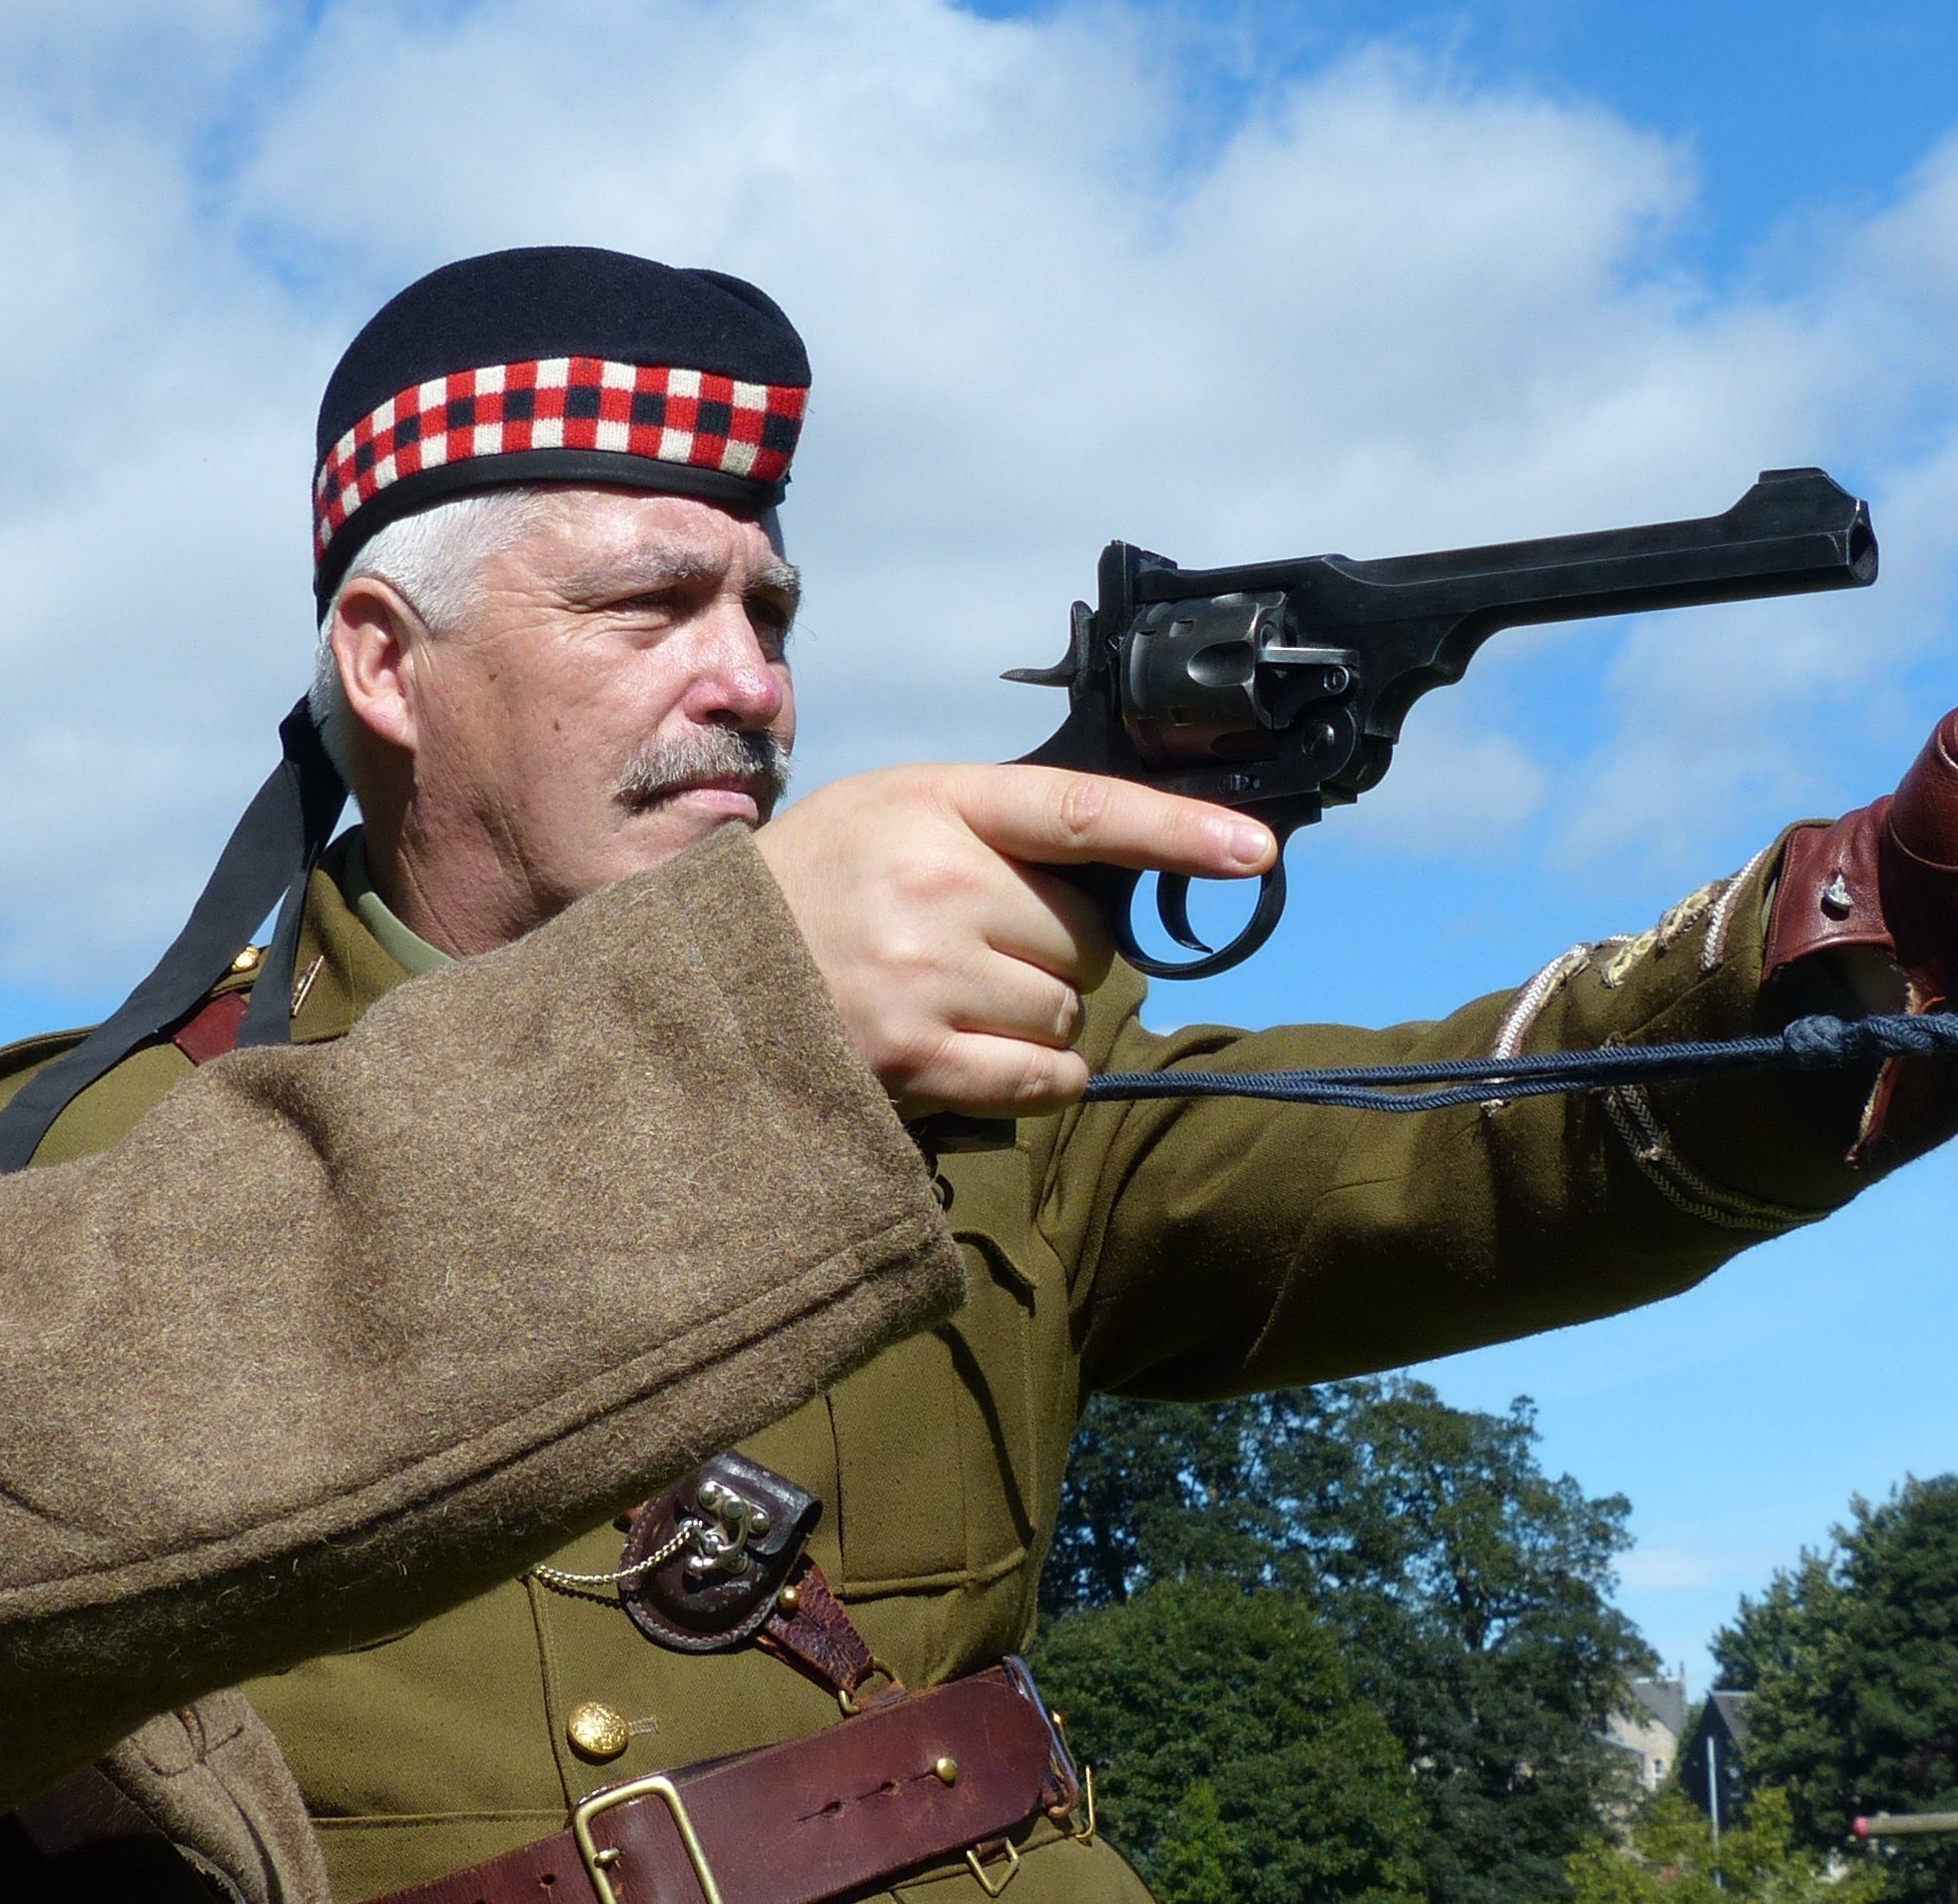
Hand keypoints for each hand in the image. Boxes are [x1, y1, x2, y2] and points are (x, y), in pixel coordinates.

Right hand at [756, 765, 1273, 1116]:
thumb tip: (1118, 872)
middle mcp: (935, 883)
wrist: (702, 971)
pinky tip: (980, 1055)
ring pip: (1068, 1012)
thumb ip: (994, 825)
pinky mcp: (915, 1060)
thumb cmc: (812, 885)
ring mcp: (924, 975)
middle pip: (1086, 938)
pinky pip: (1044, 1078)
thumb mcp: (889, 810)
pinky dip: (1036, 1077)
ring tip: (956, 1000)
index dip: (1180, 832)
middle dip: (1055, 954)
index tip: (1254, 852)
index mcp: (934, 803)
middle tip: (978, 950)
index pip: (1084, 812)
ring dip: (1038, 1018)